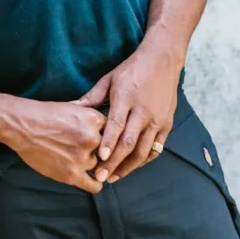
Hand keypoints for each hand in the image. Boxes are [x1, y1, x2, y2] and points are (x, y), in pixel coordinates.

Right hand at [1, 99, 106, 193]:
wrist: (21, 125)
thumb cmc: (44, 114)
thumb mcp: (74, 107)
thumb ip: (92, 116)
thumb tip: (108, 123)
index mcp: (94, 120)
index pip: (113, 132)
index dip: (106, 137)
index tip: (103, 140)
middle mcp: (92, 139)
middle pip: (108, 151)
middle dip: (100, 151)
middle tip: (88, 150)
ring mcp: (82, 158)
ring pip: (99, 167)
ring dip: (91, 165)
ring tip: (79, 160)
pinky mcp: (71, 174)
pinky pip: (94, 185)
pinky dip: (96, 184)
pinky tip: (92, 180)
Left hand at [74, 45, 182, 182]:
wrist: (162, 61)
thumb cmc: (131, 70)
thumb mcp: (109, 79)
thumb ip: (92, 98)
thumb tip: (72, 109)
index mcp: (127, 98)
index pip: (117, 125)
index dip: (108, 143)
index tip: (99, 158)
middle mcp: (143, 111)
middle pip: (129, 142)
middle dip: (114, 162)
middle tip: (101, 177)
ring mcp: (157, 119)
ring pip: (143, 150)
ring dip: (129, 166)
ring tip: (114, 177)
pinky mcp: (167, 124)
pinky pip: (156, 148)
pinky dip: (144, 160)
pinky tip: (132, 167)